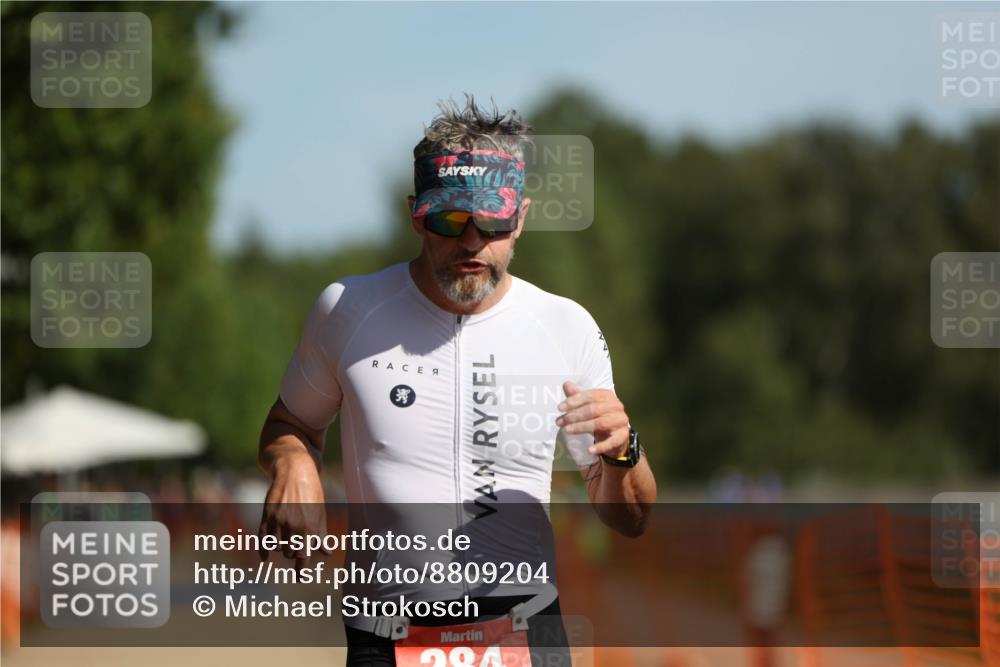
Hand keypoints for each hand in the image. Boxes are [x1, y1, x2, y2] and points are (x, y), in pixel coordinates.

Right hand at [258, 454, 329, 569]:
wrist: (294, 470)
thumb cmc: (311, 492)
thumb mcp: (320, 512)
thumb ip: (321, 534)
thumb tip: (327, 553)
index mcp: (310, 526)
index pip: (304, 555)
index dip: (301, 570)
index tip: (301, 578)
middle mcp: (294, 525)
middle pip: (290, 553)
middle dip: (292, 553)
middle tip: (294, 549)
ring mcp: (279, 520)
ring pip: (277, 547)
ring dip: (281, 548)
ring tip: (285, 543)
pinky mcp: (267, 515)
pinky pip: (262, 539)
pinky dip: (263, 550)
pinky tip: (265, 557)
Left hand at [555, 381, 629, 457]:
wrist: (616, 436)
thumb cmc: (599, 417)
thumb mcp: (588, 407)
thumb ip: (577, 396)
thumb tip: (566, 384)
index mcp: (607, 396)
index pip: (590, 395)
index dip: (574, 401)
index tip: (559, 408)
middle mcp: (616, 406)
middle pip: (594, 409)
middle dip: (574, 415)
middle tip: (560, 422)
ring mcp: (621, 421)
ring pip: (600, 423)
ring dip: (582, 427)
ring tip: (568, 430)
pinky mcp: (623, 436)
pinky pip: (611, 441)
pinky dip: (600, 446)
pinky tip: (589, 450)